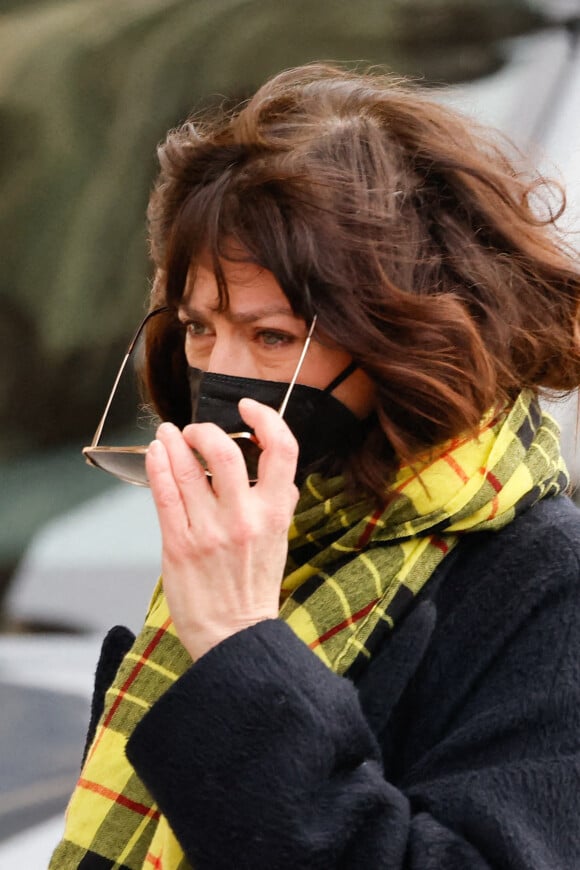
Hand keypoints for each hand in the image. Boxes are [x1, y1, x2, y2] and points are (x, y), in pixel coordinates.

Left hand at [145, 398, 298, 660]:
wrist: (235, 637)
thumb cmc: (254, 587)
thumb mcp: (280, 541)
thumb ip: (280, 504)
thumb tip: (283, 475)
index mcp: (277, 513)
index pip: (283, 450)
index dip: (266, 418)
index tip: (248, 407)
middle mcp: (245, 518)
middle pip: (225, 451)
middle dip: (204, 430)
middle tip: (194, 430)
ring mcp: (209, 532)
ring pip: (186, 469)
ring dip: (172, 442)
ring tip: (167, 434)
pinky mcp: (179, 546)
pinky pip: (164, 494)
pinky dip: (157, 466)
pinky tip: (155, 454)